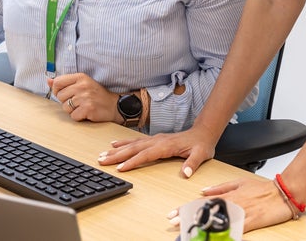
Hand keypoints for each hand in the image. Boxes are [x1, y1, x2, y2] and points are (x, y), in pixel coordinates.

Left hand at [48, 73, 119, 123]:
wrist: (113, 105)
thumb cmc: (96, 94)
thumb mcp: (82, 83)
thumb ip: (64, 82)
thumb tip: (48, 81)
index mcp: (80, 77)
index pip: (57, 82)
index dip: (57, 90)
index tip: (65, 93)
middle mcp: (82, 86)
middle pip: (60, 96)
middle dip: (66, 101)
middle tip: (78, 101)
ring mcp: (85, 97)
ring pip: (65, 107)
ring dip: (72, 110)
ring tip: (82, 106)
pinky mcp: (88, 109)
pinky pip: (73, 116)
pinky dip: (78, 117)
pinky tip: (86, 112)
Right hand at [97, 125, 217, 176]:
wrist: (203, 132)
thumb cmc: (202, 145)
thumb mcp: (201, 155)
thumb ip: (192, 164)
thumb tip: (185, 173)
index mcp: (166, 146)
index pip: (145, 155)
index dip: (132, 161)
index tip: (120, 168)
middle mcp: (157, 141)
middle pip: (133, 148)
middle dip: (117, 155)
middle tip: (102, 161)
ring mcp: (154, 139)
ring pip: (132, 144)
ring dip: (116, 150)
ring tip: (103, 155)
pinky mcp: (154, 139)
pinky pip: (135, 141)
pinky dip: (123, 143)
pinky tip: (114, 145)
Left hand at [182, 178, 293, 232]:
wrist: (282, 193)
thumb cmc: (262, 188)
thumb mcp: (238, 182)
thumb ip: (220, 187)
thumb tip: (203, 191)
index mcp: (228, 195)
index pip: (202, 202)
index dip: (186, 207)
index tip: (173, 213)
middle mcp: (231, 204)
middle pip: (205, 212)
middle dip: (188, 218)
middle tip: (173, 223)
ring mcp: (240, 213)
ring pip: (217, 220)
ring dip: (201, 226)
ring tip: (187, 231)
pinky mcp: (250, 222)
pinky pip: (234, 228)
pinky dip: (224, 233)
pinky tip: (215, 236)